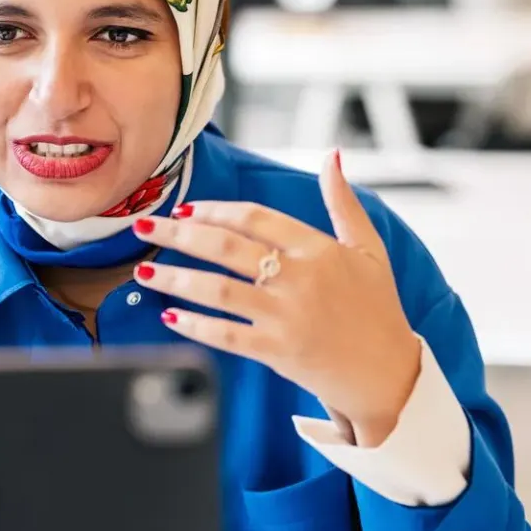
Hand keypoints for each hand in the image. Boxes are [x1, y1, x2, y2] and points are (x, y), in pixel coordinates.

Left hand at [131, 150, 421, 445]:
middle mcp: (299, 278)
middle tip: (144, 226)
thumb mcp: (369, 248)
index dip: (216, 209)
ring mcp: (286, 316)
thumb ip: (344, 202)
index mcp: (318, 249)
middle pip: (226, 248)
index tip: (187, 207)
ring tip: (142, 270)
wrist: (388, 374)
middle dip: (179, 233)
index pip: (255, 218)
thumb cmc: (377, 308)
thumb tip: (333, 156)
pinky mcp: (278, 351)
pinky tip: (169, 316)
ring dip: (175, 278)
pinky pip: (227, 335)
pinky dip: (196, 325)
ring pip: (218, 290)